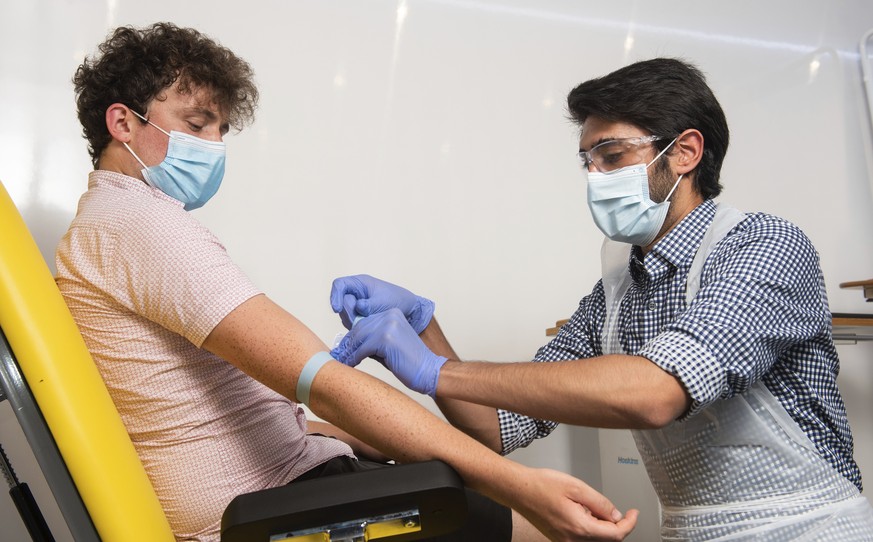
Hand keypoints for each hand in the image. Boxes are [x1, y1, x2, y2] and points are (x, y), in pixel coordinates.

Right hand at [330, 274, 434, 331]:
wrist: (408, 311)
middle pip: (340, 303)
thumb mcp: (384, 302)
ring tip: (368, 323)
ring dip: (353, 322)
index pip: (339, 285)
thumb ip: (370, 305)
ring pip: (345, 315)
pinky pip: (351, 323)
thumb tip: (358, 307)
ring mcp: (356, 305)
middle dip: (348, 314)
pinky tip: (368, 328)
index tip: (336, 309)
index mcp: (360, 283)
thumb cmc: (397, 301)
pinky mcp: (358, 316)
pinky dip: (357, 327)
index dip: (334, 296)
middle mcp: (355, 293)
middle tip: (358, 321)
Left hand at [330, 309, 446, 396]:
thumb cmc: (408, 362)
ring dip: (348, 352)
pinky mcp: (386, 338)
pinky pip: (362, 348)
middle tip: (336, 357)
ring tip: (339, 363)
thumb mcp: (387, 346)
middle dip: (347, 345)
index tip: (340, 349)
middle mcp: (389, 315)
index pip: (364, 323)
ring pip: (359, 338)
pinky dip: (354, 358)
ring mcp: (388, 325)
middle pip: (359, 329)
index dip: (351, 338)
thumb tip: (347, 346)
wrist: (428, 370)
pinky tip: (349, 365)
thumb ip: (371, 341)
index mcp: (391, 314)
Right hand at [514, 467, 638, 540]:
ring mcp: (564, 541)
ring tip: (589, 505)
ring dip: (601, 526)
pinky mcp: (559, 538)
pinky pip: (582, 538)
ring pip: (594, 539)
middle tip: (613, 507)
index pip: (616, 534)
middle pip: (606, 540)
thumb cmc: (541, 486)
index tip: (633, 513)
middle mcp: (572, 540)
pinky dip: (589, 528)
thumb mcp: (577, 487)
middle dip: (614, 525)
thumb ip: (600, 503)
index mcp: (580, 528)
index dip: (629, 524)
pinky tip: (581, 511)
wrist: (518, 490)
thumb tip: (616, 515)